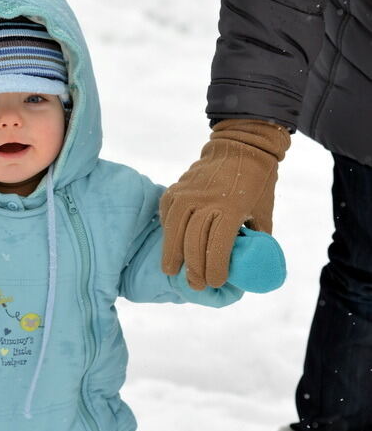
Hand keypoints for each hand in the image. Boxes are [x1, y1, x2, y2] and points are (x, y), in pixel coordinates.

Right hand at [160, 119, 289, 289]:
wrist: (242, 146)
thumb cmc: (257, 184)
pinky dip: (168, 232)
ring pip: (174, 230)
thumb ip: (255, 239)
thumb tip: (248, 266)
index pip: (218, 245)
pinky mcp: (176, 189)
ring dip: (172, 254)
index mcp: (232, 207)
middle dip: (194, 268)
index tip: (216, 282)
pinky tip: (171, 244)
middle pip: (193, 242)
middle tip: (196, 284)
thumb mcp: (263, 212)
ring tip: (171, 270)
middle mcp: (207, 200)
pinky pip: (167, 215)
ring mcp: (188, 193)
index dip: (215, 268)